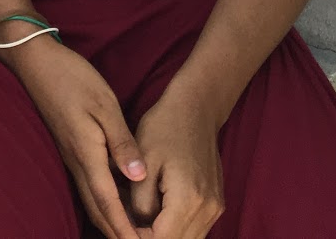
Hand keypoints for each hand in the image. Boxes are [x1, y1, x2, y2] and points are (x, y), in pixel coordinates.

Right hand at [5, 38, 148, 238]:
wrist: (36, 61)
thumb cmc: (71, 78)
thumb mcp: (104, 105)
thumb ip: (122, 142)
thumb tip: (138, 176)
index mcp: (86, 153)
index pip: (107, 202)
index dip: (123, 228)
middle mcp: (77, 161)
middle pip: (97, 208)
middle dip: (116, 232)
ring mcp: (72, 156)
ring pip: (92, 199)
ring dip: (110, 219)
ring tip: (132, 232)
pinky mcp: (71, 148)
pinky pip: (90, 184)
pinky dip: (106, 201)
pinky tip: (120, 201)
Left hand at [126, 88, 224, 237]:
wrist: (195, 110)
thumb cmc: (163, 129)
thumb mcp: (143, 163)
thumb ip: (138, 203)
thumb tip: (131, 230)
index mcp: (188, 199)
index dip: (136, 238)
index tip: (119, 225)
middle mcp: (207, 209)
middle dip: (148, 238)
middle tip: (125, 223)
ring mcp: (215, 208)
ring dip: (162, 234)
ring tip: (137, 217)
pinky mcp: (215, 204)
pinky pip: (195, 228)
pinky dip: (174, 227)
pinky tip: (154, 213)